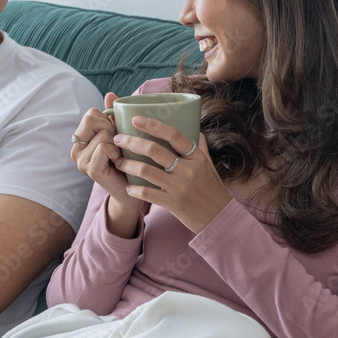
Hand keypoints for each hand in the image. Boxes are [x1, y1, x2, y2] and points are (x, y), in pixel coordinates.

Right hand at [70, 93, 141, 210]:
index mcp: (80, 138)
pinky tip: (119, 162)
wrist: (131, 190)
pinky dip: (116, 152)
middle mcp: (76, 149)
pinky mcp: (90, 170)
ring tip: (119, 155)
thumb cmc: (126, 160)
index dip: (107, 120)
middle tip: (117, 145)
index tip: (115, 134)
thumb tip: (110, 94)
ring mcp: (80, 161)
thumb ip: (112, 115)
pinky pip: (103, 148)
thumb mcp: (119, 134)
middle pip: (92, 120)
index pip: (91, 114)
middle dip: (110, 129)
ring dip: (117, 143)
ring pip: (102, 134)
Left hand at [112, 117, 232, 232]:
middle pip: (155, 150)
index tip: (136, 119)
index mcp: (197, 157)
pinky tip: (128, 187)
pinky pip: (148, 194)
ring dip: (128, 165)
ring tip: (118, 161)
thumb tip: (192, 126)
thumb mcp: (209, 165)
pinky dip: (135, 190)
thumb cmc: (212, 189)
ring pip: (147, 171)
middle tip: (118, 139)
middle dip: (132, 142)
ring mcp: (180, 187)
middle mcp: (188, 170)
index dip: (154, 125)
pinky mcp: (174, 204)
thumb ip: (199, 147)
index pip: (174, 135)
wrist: (220, 218)